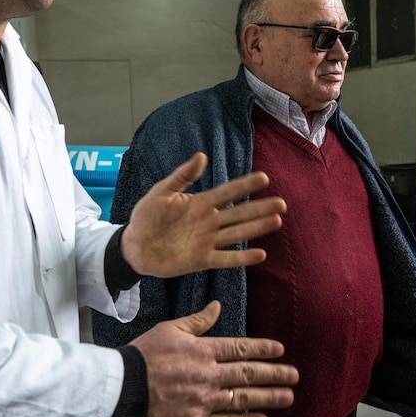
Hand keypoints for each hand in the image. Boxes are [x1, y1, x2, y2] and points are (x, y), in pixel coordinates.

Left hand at [122, 153, 286, 277]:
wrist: (133, 246)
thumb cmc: (145, 217)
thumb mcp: (161, 192)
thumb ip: (182, 176)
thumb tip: (201, 156)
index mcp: (200, 203)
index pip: (227, 192)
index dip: (245, 185)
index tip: (264, 178)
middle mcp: (208, 221)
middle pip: (239, 213)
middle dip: (260, 208)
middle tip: (282, 204)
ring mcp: (206, 241)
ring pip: (237, 233)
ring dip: (256, 228)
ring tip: (276, 221)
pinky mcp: (201, 260)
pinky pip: (225, 259)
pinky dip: (242, 258)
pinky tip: (260, 254)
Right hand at [130, 301, 298, 416]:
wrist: (122, 388)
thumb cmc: (143, 354)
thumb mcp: (170, 329)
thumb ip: (197, 321)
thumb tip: (217, 306)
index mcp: (203, 351)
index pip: (241, 348)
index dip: (263, 349)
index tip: (280, 350)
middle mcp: (208, 375)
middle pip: (248, 373)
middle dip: (275, 374)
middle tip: (294, 376)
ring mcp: (204, 400)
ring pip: (243, 398)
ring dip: (268, 397)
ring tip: (288, 397)